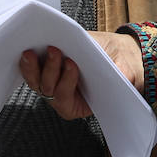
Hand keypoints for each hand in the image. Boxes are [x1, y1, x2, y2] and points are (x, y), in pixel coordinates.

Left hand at [19, 31, 143, 119]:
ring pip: (36, 81)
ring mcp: (53, 84)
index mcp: (81, 106)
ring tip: (33, 52)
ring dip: (33, 67)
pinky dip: (28, 62)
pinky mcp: (47, 69)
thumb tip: (122, 77)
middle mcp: (63, 98)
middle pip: (48, 90)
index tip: (72, 65)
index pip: (66, 102)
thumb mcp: (127, 73)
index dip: (66, 85)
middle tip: (55, 52)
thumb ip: (123, 78)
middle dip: (50, 71)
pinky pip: (33, 70)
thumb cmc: (121, 67)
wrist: (117, 54)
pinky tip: (28, 50)